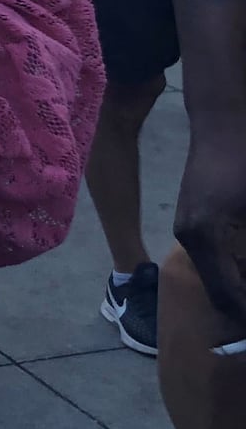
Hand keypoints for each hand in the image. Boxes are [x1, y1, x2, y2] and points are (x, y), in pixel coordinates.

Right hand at [176, 129, 245, 327]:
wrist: (224, 119)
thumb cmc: (244, 161)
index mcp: (204, 238)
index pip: (229, 296)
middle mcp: (191, 239)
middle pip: (221, 291)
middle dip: (243, 309)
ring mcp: (189, 230)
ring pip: (219, 277)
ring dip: (240, 292)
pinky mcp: (195, 222)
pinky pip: (217, 259)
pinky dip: (236, 273)